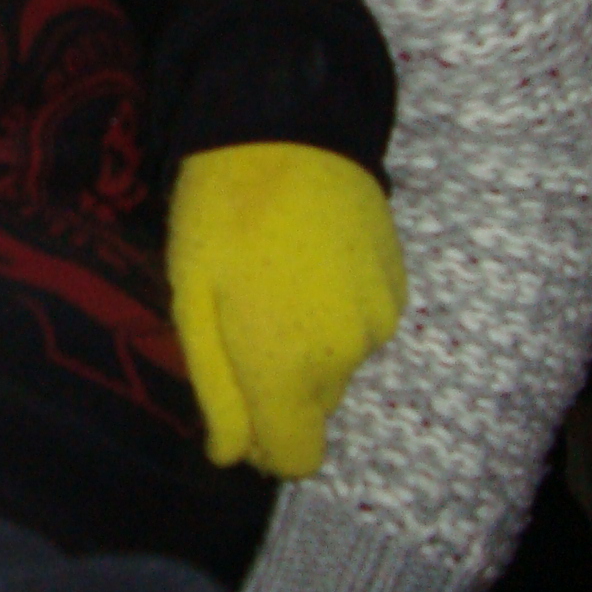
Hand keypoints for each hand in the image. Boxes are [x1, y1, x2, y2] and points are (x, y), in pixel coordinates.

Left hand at [166, 143, 405, 477]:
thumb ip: (217, 389)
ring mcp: (379, 323)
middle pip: (312, 410)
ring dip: (306, 345)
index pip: (297, 458)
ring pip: (337, 368)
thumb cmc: (219, 217)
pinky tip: (307, 263)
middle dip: (277, 386)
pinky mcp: (398, 288)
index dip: (265, 445)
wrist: (289, 133)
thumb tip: (229, 456)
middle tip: (240, 318)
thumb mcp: (193, 302)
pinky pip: (361, 328)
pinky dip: (334, 313)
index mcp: (286, 368)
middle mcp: (343, 359)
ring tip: (272, 280)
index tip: (238, 407)